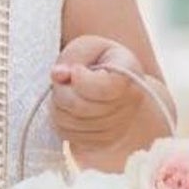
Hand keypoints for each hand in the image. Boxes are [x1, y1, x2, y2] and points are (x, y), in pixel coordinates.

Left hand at [49, 36, 157, 158]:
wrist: (115, 85)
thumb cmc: (100, 61)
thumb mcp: (90, 47)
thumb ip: (75, 55)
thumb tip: (59, 75)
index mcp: (130, 74)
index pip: (104, 88)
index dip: (80, 79)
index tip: (76, 69)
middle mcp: (129, 104)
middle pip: (80, 107)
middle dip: (62, 90)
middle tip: (65, 79)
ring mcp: (117, 127)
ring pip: (69, 122)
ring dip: (58, 105)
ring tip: (68, 92)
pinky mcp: (101, 141)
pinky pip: (67, 134)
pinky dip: (60, 119)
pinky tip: (69, 107)